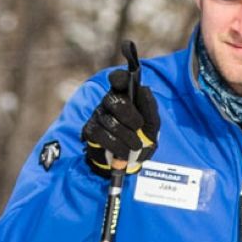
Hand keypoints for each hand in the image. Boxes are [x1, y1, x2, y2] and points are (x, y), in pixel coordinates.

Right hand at [82, 44, 159, 176]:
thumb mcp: (152, 125)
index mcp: (125, 96)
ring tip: (135, 146)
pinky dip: (117, 147)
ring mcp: (98, 115)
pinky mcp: (90, 131)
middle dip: (130, 117)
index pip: (119, 79)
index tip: (125, 84)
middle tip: (138, 127)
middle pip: (115, 101)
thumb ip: (150, 108)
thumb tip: (144, 88)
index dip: (120, 78)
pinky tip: (124, 153)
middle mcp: (109, 102)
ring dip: (128, 137)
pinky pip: (102, 136)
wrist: (130, 162)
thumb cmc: (141, 138)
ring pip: (111, 122)